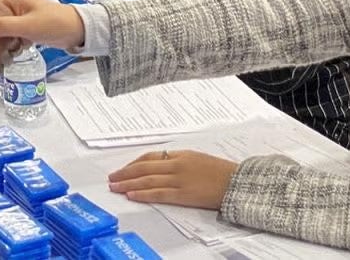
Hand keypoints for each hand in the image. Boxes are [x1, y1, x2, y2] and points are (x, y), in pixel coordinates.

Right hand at [0, 0, 84, 50]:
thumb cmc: (56, 23)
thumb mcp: (27, 26)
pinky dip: (8, 42)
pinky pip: (9, 35)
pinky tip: (8, 50)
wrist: (76, 31)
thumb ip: (5, 26)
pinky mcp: (24, 27)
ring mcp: (18, 16)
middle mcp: (13, 5)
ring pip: (0, 29)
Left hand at [108, 150, 238, 208]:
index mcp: (181, 154)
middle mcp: (177, 164)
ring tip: (115, 187)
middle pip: (144, 168)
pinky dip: (143, 194)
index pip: (150, 157)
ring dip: (128, 183)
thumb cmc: (221, 172)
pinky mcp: (183, 194)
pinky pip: (158, 194)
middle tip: (112, 178)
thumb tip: (162, 167)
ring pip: (147, 180)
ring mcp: (179, 179)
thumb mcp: (198, 159)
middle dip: (125, 173)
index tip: (124, 169)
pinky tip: (132, 195)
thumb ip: (180, 162)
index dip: (134, 163)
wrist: (237, 182)